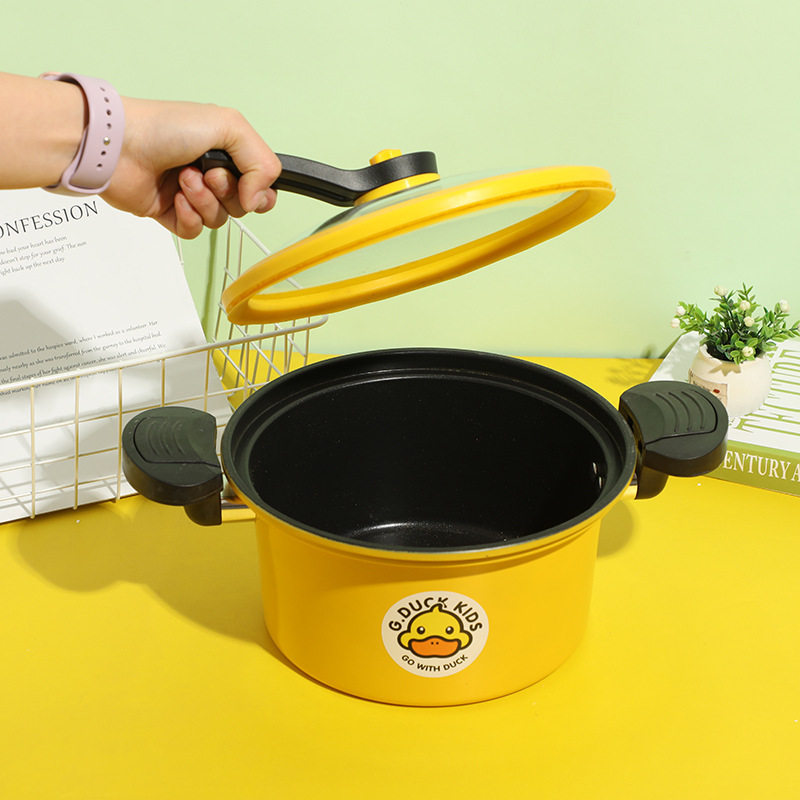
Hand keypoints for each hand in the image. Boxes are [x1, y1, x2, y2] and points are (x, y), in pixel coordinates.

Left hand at [102, 97, 280, 237]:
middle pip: (242, 206)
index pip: (262, 185)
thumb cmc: (164, 127)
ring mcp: (192, 194)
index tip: (246, 184)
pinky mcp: (172, 214)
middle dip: (226, 191)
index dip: (260, 191)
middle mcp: (212, 172)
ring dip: (204, 201)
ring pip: (219, 220)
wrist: (118, 145)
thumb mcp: (228, 125)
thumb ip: (262, 161)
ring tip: (183, 179)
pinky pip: (195, 231)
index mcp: (227, 151)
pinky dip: (188, 217)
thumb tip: (259, 199)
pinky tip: (175, 199)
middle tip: (206, 172)